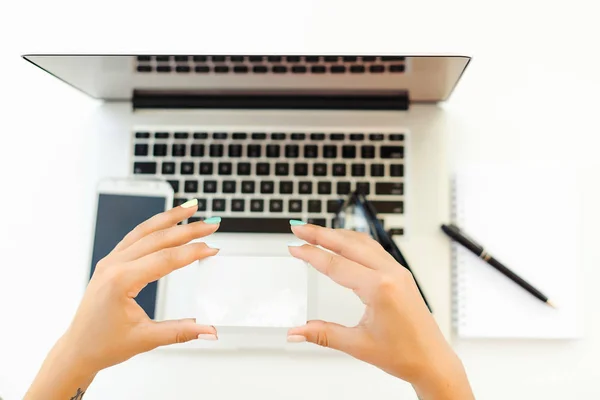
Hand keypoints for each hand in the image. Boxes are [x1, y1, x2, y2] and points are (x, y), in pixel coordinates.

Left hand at [25, 199, 219, 399]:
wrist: (77, 349)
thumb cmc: (103, 344)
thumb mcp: (146, 339)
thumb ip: (181, 332)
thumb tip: (208, 331)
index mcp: (121, 281)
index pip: (165, 259)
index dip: (192, 252)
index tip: (212, 248)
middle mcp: (113, 265)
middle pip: (158, 239)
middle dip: (188, 229)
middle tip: (212, 224)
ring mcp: (110, 262)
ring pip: (144, 231)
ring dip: (169, 218)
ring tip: (191, 207)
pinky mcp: (110, 263)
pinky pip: (134, 237)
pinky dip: (153, 226)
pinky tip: (166, 222)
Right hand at [287, 223, 473, 399]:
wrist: (432, 361)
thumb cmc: (404, 354)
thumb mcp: (358, 344)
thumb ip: (323, 334)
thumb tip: (297, 332)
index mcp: (380, 288)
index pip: (336, 265)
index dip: (311, 254)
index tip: (294, 247)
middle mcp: (390, 273)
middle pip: (348, 244)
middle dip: (320, 233)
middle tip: (298, 228)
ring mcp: (397, 271)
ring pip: (362, 242)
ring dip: (337, 234)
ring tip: (316, 232)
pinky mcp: (400, 274)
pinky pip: (374, 249)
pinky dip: (354, 241)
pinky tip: (344, 242)